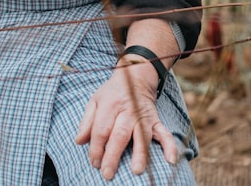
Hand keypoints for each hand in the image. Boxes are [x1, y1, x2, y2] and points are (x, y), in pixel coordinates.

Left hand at [74, 60, 177, 180]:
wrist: (135, 78)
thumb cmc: (112, 94)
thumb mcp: (95, 101)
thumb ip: (86, 122)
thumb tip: (79, 142)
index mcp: (110, 106)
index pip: (101, 130)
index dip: (96, 148)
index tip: (94, 163)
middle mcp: (127, 112)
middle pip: (120, 135)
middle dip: (113, 155)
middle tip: (108, 173)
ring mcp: (143, 117)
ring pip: (141, 136)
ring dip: (140, 154)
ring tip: (136, 170)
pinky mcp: (155, 121)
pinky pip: (164, 133)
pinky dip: (169, 146)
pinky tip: (171, 160)